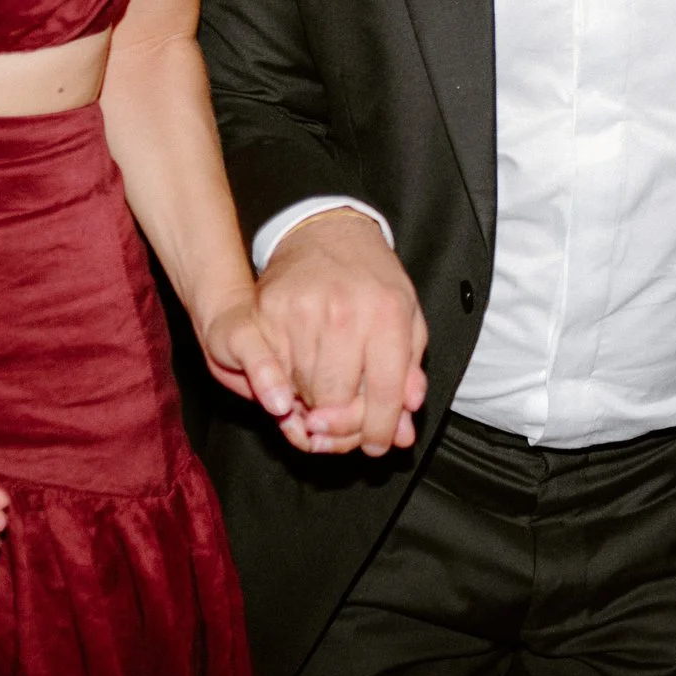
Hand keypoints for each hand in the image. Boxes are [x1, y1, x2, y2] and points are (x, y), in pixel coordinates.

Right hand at [224, 210, 428, 456]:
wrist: (326, 231)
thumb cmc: (372, 278)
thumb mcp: (407, 316)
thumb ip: (409, 370)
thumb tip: (406, 424)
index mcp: (387, 314)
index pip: (385, 392)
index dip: (382, 429)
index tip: (379, 444)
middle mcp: (344, 315)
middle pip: (337, 402)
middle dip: (345, 428)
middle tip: (348, 429)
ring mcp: (301, 314)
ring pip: (303, 394)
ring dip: (316, 412)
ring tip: (327, 404)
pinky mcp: (266, 314)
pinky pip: (273, 375)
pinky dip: (286, 393)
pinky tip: (300, 391)